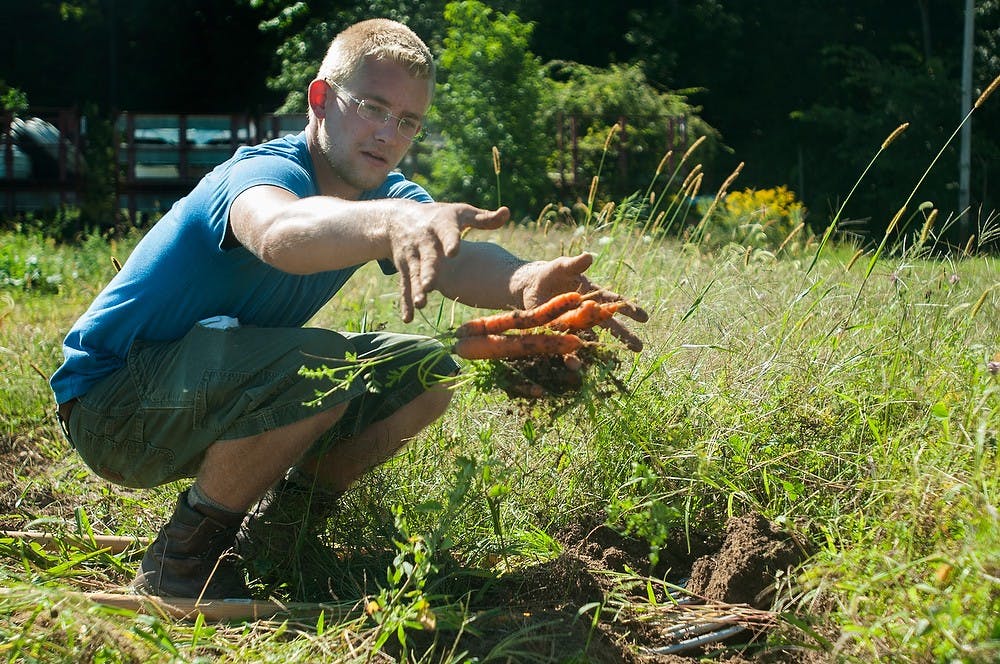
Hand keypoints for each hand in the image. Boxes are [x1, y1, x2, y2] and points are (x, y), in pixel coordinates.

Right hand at [389, 203, 508, 321]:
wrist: (399, 219)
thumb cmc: (440, 217)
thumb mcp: (460, 213)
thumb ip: (483, 218)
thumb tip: (507, 213)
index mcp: (441, 226)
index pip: (447, 234)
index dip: (450, 242)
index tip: (454, 252)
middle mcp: (424, 242)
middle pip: (427, 259)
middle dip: (428, 272)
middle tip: (430, 286)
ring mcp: (412, 257)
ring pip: (414, 275)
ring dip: (416, 290)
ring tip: (421, 304)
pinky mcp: (404, 269)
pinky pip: (405, 287)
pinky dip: (406, 303)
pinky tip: (409, 319)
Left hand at [519, 253, 648, 350]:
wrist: (531, 285)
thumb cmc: (551, 273)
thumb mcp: (562, 266)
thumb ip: (575, 264)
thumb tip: (589, 256)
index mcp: (592, 294)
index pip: (614, 301)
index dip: (629, 308)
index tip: (645, 317)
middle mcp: (587, 312)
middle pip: (608, 325)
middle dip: (624, 336)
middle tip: (640, 347)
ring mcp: (574, 324)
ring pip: (591, 338)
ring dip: (601, 350)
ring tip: (612, 363)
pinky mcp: (559, 332)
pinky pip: (567, 346)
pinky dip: (571, 356)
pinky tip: (575, 366)